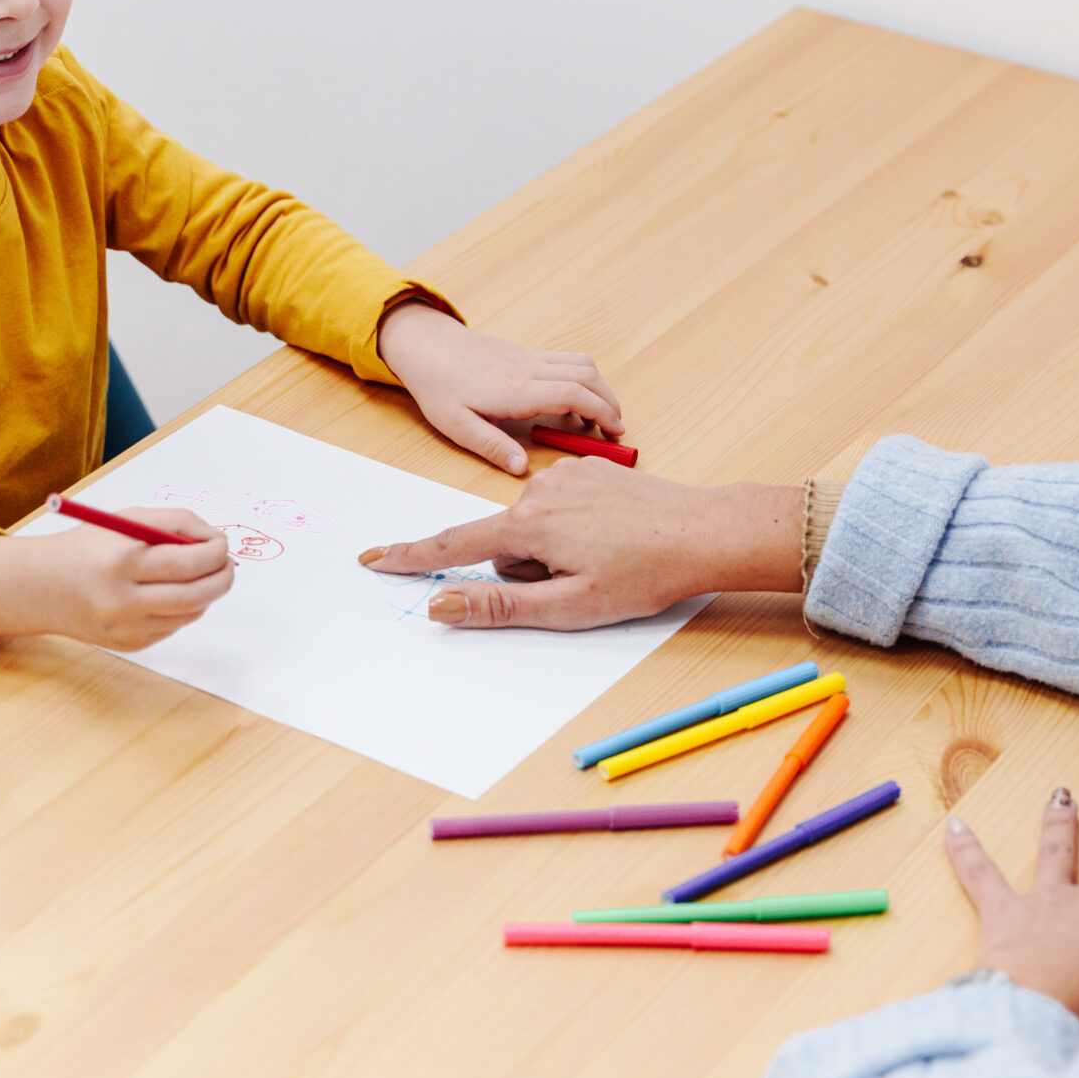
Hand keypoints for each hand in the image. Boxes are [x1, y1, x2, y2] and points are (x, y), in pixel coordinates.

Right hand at [0, 509, 233, 647]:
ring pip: (190, 613)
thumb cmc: (88, 546)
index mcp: (121, 562)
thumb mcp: (126, 520)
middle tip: (226, 564)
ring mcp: (126, 628)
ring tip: (198, 574)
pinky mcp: (129, 644)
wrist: (41, 587)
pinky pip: (174, 625)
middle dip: (222, 576)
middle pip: (196, 595)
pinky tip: (169, 592)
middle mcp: (122, 600)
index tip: (222, 543)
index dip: (215, 552)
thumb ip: (174, 523)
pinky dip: (183, 607)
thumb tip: (216, 540)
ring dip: (205, 592)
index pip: (188, 561)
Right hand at [356, 459, 802, 628]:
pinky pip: (564, 507)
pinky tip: (614, 539)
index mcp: (530, 525)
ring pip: (536, 526)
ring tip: (605, 562)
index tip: (374, 558)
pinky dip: (577, 528)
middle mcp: (542, 491)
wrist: (704, 532)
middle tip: (580, 583)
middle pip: (506, 542)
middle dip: (529, 569)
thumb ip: (499, 605)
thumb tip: (440, 604)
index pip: (455, 543)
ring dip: (555, 550)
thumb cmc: (644, 574)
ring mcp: (569, 477)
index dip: (412, 556)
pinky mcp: (592, 472)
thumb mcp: (568, 605)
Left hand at [377, 302, 624, 475]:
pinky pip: (566, 360)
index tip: (616, 433)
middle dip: (610, 402)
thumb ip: (491, 446)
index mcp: (517, 390)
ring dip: (599, 387)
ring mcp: (530, 358)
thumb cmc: (438, 385)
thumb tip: (522, 469)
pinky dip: (583, 378)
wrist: (424, 344)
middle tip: (617, 430)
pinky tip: (574, 399)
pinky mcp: (526, 354)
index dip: (602, 412)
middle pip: (587, 377)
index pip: (574, 394)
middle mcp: (530, 369)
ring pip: (581, 364)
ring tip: (601, 417)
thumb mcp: (456, 425)